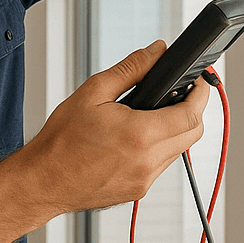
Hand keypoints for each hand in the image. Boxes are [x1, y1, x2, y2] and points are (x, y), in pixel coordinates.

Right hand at [26, 39, 209, 213]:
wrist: (42, 181)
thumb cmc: (61, 140)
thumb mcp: (94, 92)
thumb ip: (131, 68)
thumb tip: (156, 51)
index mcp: (139, 135)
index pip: (191, 114)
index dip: (201, 94)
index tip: (201, 80)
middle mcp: (147, 162)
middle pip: (193, 133)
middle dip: (194, 109)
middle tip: (182, 91)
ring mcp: (144, 180)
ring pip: (178, 149)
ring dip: (176, 128)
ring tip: (154, 111)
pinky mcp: (138, 191)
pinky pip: (162, 164)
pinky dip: (159, 146)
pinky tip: (138, 135)